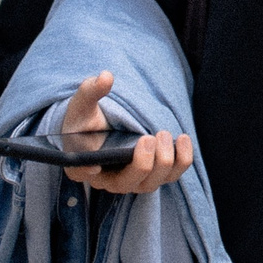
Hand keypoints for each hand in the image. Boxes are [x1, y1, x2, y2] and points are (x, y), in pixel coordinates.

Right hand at [59, 72, 193, 194]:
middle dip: (141, 164)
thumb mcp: (84, 104)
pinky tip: (183, 139)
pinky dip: (180, 161)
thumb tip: (106, 77)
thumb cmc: (87, 120)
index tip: (95, 165)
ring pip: (150, 184)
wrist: (103, 129)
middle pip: (125, 184)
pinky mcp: (152, 175)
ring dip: (162, 162)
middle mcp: (106, 180)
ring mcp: (131, 181)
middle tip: (148, 138)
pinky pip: (170, 176)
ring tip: (164, 134)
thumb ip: (91, 91)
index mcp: (79, 165)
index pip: (80, 172)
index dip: (87, 171)